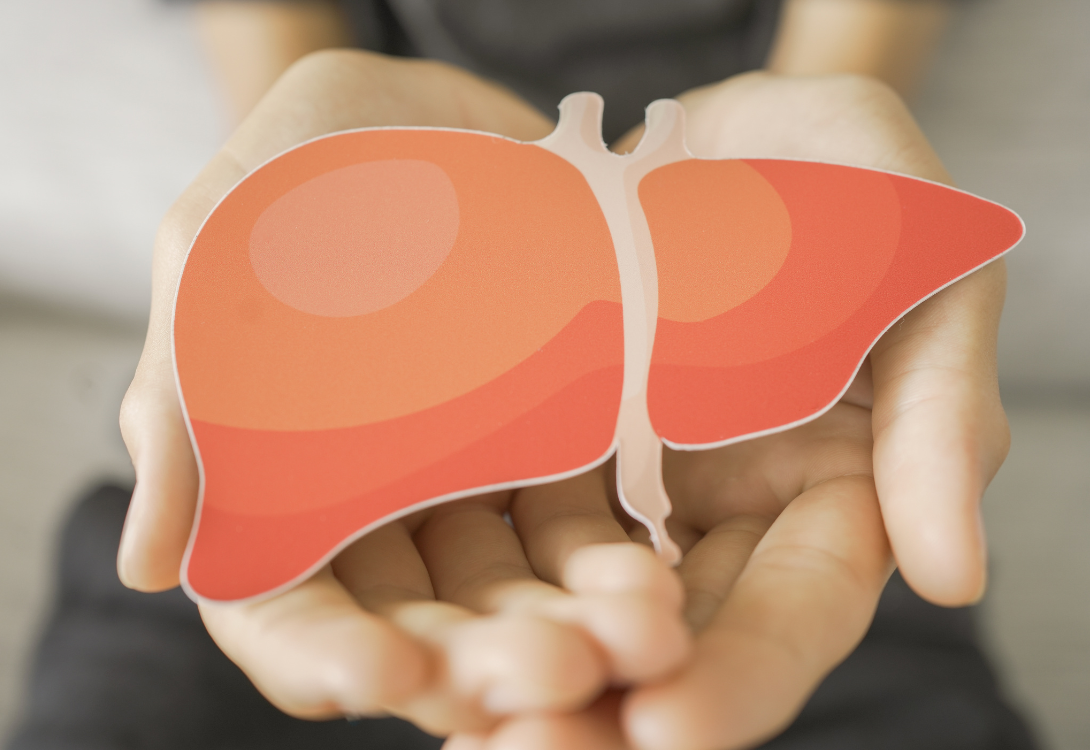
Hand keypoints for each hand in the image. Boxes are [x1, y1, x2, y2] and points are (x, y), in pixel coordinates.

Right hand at [118, 50, 689, 733]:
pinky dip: (620, 564)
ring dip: (571, 628)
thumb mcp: (212, 257)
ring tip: (633, 635)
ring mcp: (470, 486)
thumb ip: (179, 403)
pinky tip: (661, 578)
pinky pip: (589, 526)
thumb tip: (150, 566)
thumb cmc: (286, 176)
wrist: (409, 109)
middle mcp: (376, 509)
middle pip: (418, 621)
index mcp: (276, 489)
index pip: (286, 609)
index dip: (327, 654)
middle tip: (552, 673)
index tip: (386, 673)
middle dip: (480, 658)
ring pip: (513, 591)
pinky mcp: (552, 449)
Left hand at [450, 71, 1008, 748]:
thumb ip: (940, 419)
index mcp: (824, 500)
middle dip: (603, 703)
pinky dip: (462, 584)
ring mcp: (621, 494)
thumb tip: (951, 577)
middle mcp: (716, 520)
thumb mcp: (917, 277)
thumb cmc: (837, 183)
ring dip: (515, 665)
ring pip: (570, 607)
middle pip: (667, 644)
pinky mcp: (539, 454)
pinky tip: (408, 626)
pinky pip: (498, 534)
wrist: (705, 135)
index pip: (791, 617)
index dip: (738, 681)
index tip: (664, 727)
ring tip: (451, 708)